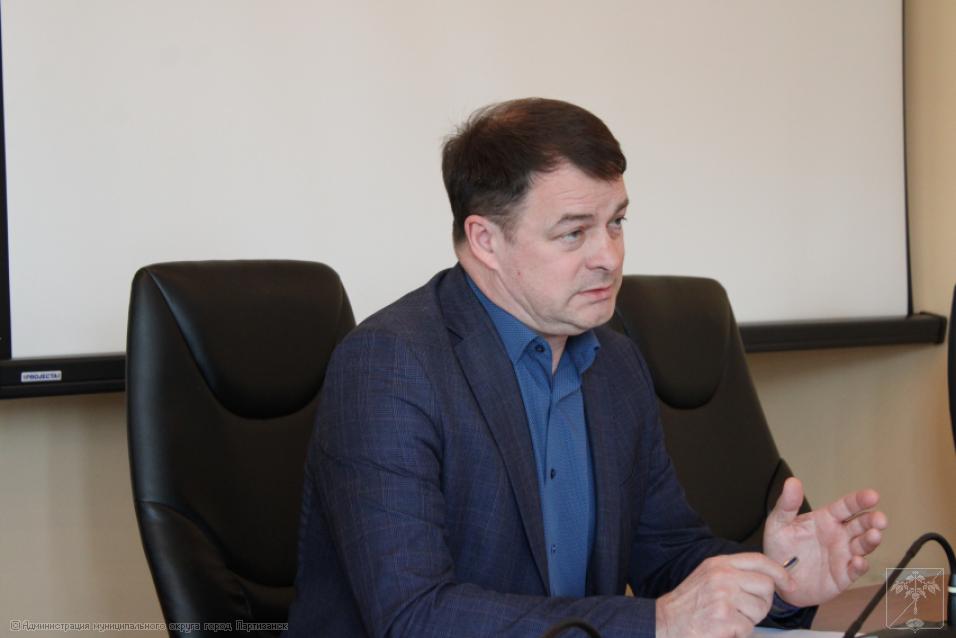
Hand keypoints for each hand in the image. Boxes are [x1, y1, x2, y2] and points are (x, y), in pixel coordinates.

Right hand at [655, 553, 795, 637]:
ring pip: (760, 610)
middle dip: (761, 603)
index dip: (780, 572)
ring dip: (748, 620)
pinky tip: (722, 629)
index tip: (790, 583)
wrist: (665, 622)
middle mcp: (723, 576)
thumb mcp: (708, 577)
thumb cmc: (687, 604)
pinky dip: (738, 633)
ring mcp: (724, 596)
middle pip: (766, 586)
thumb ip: (734, 574)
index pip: (760, 560)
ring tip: (728, 619)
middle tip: (744, 611)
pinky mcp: (724, 618)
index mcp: (719, 563)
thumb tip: (767, 580)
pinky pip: (748, 628)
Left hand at [763, 477, 887, 607]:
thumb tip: (792, 481)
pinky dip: (859, 566)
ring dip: (871, 541)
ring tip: (874, 535)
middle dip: (872, 521)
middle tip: (880, 519)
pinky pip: (854, 570)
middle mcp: (839, 536)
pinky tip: (858, 561)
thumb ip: (787, 505)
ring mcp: (843, 556)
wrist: (778, 579)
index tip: (873, 495)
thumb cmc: (780, 548)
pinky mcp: (842, 576)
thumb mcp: (778, 524)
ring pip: (863, 546)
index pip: (846, 507)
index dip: (859, 501)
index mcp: (826, 519)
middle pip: (861, 525)